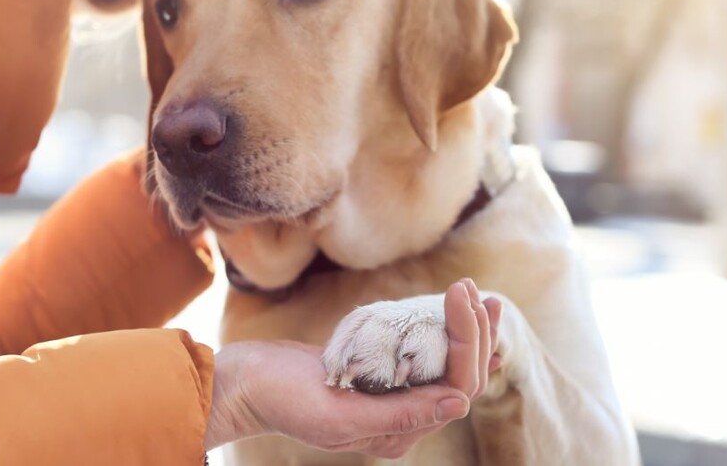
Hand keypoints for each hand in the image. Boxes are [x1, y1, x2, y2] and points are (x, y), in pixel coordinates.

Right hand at [203, 279, 501, 457]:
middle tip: (477, 289)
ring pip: (445, 368)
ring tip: (482, 297)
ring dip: (467, 333)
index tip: (463, 295)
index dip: (469, 342)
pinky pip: (421, 358)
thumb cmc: (283, 400)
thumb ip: (402, 414)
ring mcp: (389, 401)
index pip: (455, 390)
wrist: (244, 384)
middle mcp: (399, 423)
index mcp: (395, 437)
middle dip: (475, 333)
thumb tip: (460, 402)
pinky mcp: (377, 379)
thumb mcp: (341, 414)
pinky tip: (456, 316)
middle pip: (458, 379)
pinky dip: (441, 335)